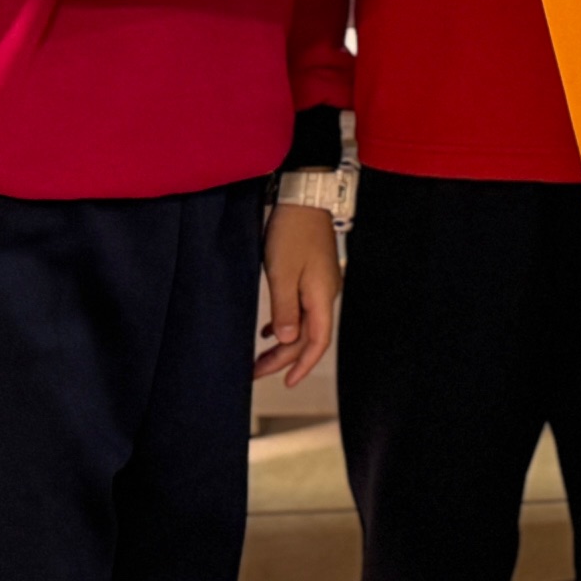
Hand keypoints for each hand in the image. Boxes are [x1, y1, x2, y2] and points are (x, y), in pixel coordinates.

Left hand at [257, 201, 340, 386]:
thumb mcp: (282, 273)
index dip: (303, 365)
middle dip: (283, 358)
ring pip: (303, 323)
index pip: (318, 341)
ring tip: (259, 357)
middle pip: (308, 336)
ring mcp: (320, 284)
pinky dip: (285, 324)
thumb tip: (286, 340)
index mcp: (321, 296)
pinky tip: (269, 329)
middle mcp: (325, 293)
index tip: (287, 382)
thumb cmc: (292, 233)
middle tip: (255, 371)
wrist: (303, 198)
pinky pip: (301, 309)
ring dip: (283, 343)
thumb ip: (284, 309)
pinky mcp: (312, 274)